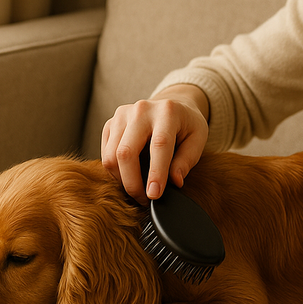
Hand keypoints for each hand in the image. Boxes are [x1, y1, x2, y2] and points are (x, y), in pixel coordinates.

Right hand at [101, 85, 208, 204]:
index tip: (154, 195)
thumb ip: (186, 160)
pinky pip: (105, 154)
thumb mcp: (198, 139)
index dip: (156, 173)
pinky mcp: (110, 123)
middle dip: (132, 183)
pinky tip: (129, 177)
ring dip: (122, 180)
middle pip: (126, 152)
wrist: (172, 104)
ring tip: (138, 190)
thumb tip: (174, 182)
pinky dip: (115, 172)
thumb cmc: (187, 125)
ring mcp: (122, 115)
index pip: (159, 145)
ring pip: (111, 156)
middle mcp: (142, 110)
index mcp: (167, 112)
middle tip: (144, 200)